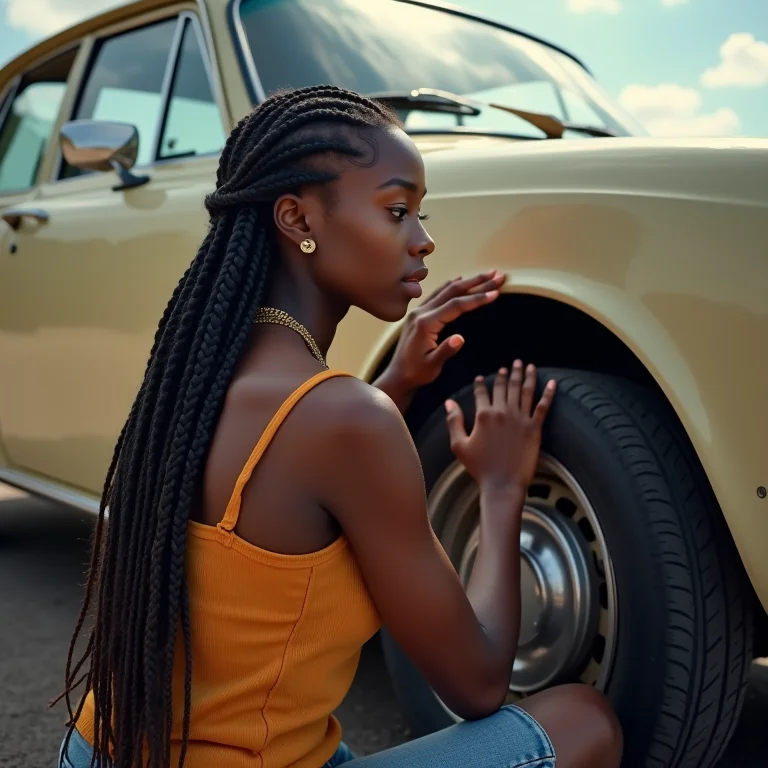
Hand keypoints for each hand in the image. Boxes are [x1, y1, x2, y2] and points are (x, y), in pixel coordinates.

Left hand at [374, 271, 505, 412]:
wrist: (397, 376)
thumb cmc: (416, 373)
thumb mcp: (432, 366)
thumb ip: (446, 351)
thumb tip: (460, 338)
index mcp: (426, 324)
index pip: (456, 305)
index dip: (476, 298)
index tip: (495, 292)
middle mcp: (421, 313)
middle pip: (453, 291)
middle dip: (477, 282)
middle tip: (498, 275)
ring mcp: (418, 311)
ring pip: (446, 290)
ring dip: (467, 281)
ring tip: (487, 274)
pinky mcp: (418, 314)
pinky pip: (438, 294)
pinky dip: (452, 286)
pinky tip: (460, 280)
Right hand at [445, 362, 555, 493]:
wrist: (503, 484)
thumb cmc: (479, 468)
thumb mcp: (459, 445)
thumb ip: (454, 421)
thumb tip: (449, 403)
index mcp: (484, 415)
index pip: (482, 392)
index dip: (481, 383)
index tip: (482, 378)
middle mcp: (503, 412)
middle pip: (505, 387)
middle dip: (507, 373)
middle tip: (510, 365)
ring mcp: (520, 419)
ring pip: (524, 390)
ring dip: (525, 375)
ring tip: (526, 365)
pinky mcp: (535, 428)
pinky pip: (543, 406)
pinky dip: (548, 393)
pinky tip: (552, 383)